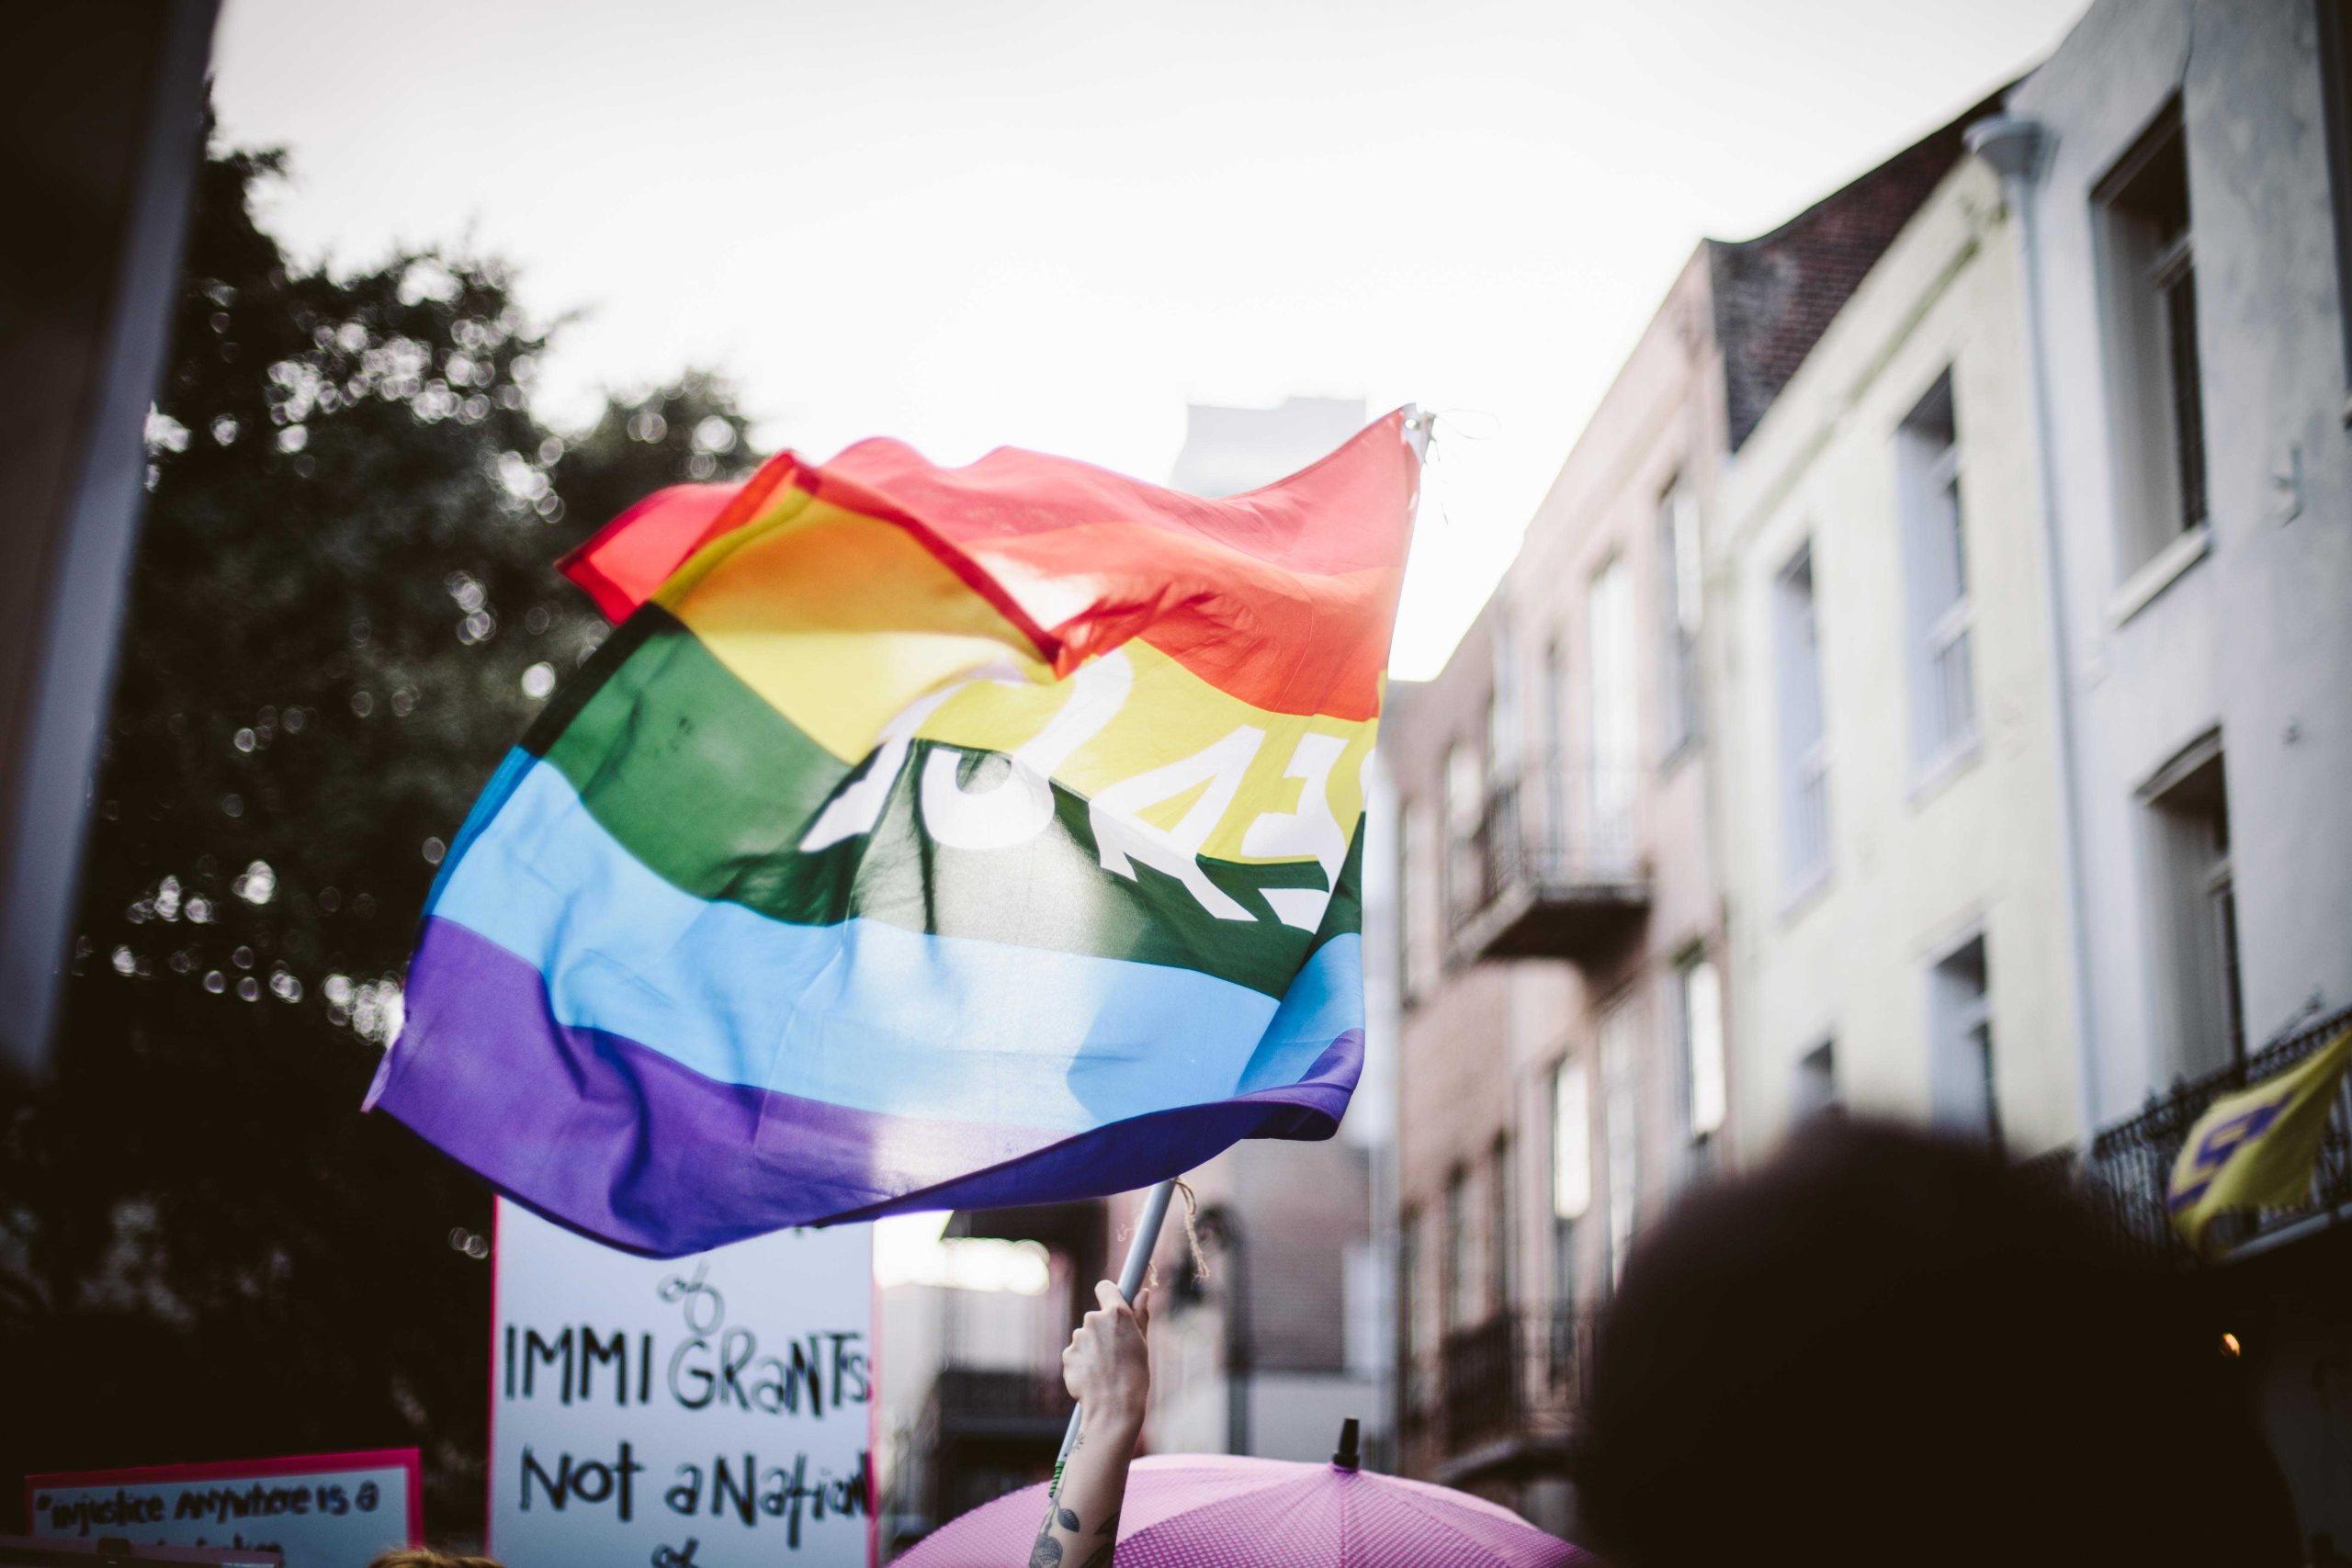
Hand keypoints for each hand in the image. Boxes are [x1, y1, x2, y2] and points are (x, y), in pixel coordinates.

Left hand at [1062, 1279, 1150, 1432]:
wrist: (1113, 1407)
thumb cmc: (1134, 1376)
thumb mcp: (1143, 1343)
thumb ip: (1140, 1315)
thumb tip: (1143, 1293)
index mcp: (1116, 1314)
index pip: (1105, 1287)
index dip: (1109, 1294)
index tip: (1112, 1303)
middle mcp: (1094, 1320)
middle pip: (1096, 1317)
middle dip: (1103, 1330)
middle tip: (1116, 1352)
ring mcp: (1078, 1337)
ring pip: (1085, 1337)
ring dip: (1093, 1348)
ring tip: (1106, 1369)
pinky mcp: (1067, 1355)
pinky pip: (1076, 1354)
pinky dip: (1083, 1363)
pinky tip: (1094, 1377)